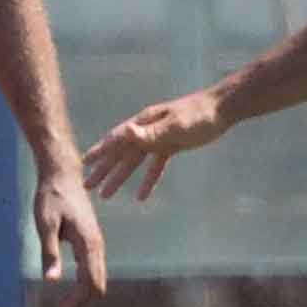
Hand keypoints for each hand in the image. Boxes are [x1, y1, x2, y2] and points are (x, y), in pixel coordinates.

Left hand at [30, 163, 110, 306]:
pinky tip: (73, 296)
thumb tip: (51, 281)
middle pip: (98, 286)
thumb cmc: (51, 196)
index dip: (78, 305)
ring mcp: (95, 245)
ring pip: (97, 280)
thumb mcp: (45, 224)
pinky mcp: (90, 243)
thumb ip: (49, 252)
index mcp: (89, 244)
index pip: (91, 284)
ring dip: (84, 300)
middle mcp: (97, 247)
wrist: (63, 174)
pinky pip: (92, 272)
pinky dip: (84, 288)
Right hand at [83, 88, 226, 203]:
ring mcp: (159, 138)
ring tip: (106, 195)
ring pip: (135, 162)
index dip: (100, 152)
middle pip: (121, 153)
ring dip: (120, 177)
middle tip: (87, 186)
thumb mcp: (175, 126)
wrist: (222, 109)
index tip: (84, 163)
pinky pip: (155, 166)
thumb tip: (127, 131)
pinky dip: (148, 180)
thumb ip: (151, 132)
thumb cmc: (199, 115)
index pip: (117, 139)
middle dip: (103, 170)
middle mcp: (147, 130)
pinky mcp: (172, 145)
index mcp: (144, 123)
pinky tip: (142, 197)